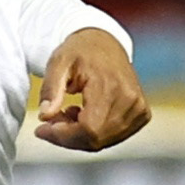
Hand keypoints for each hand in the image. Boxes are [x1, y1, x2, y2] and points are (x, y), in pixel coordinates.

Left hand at [33, 28, 149, 151]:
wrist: (105, 42)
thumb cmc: (80, 51)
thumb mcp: (58, 62)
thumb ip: (51, 89)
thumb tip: (45, 115)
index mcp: (111, 86)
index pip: (89, 129)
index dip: (63, 135)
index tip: (42, 129)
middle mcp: (131, 100)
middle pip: (95, 139)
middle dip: (67, 136)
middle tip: (50, 121)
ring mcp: (139, 109)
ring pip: (102, 142)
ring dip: (78, 136)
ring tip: (66, 114)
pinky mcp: (142, 115)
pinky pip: (112, 137)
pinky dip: (92, 134)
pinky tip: (83, 115)